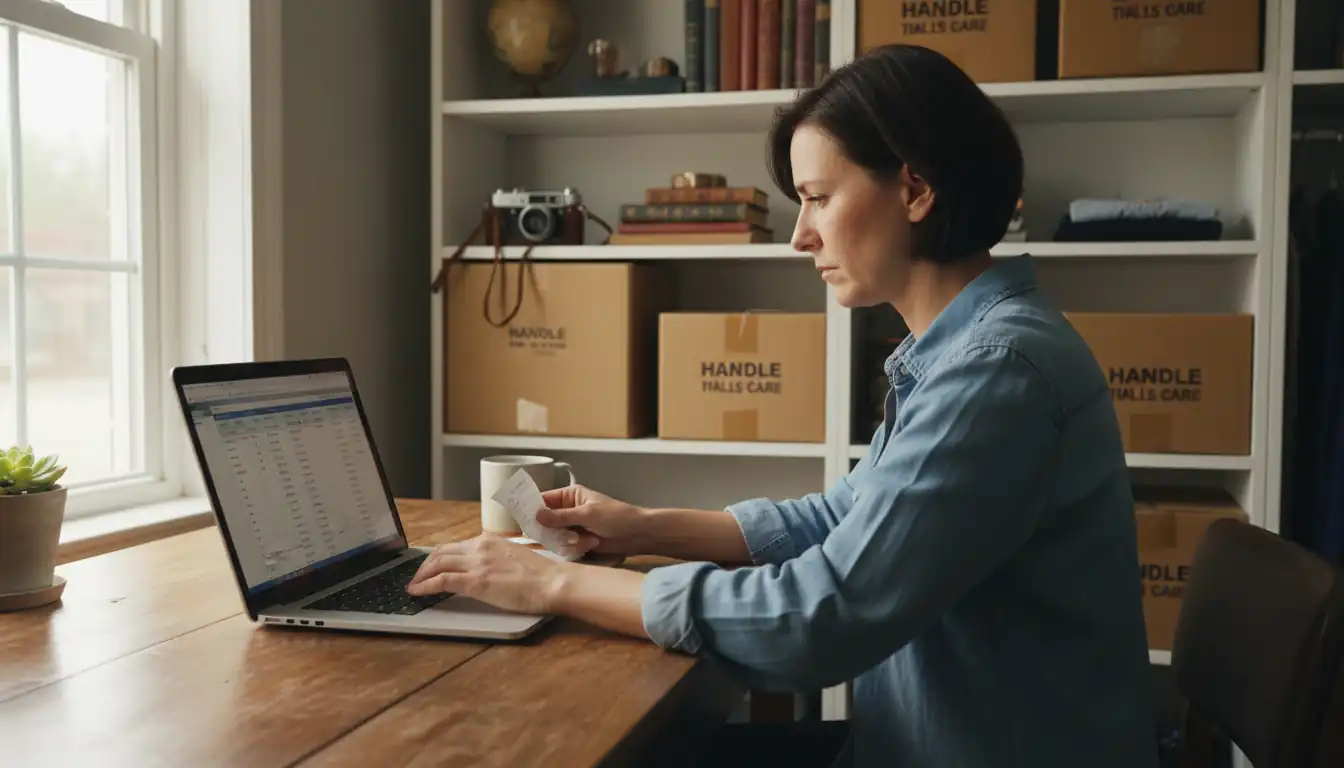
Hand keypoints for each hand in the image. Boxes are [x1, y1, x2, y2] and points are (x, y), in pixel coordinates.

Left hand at [405, 534, 569, 614]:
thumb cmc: (541, 575)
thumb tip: (485, 569)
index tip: (432, 566)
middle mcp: (479, 546)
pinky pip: (441, 581)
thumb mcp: (514, 558)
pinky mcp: (475, 581)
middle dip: (425, 565)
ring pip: (437, 563)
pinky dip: (425, 586)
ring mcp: (476, 563)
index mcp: (490, 540)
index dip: (439, 557)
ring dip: (421, 575)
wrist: (552, 582)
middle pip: (441, 552)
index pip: (455, 545)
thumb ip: (496, 559)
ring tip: (414, 585)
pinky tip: (418, 592)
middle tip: (418, 577)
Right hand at [536, 485, 649, 555]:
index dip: (532, 508)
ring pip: (555, 536)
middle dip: (552, 530)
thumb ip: (560, 516)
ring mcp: (573, 527)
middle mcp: (568, 510)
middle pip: (546, 521)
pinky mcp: (578, 542)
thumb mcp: (587, 514)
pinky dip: (574, 548)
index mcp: (570, 496)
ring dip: (567, 540)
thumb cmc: (615, 517)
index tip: (522, 519)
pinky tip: (589, 545)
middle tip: (560, 535)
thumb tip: (536, 514)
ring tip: (582, 540)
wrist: (637, 534)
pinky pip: (565, 546)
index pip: (544, 499)